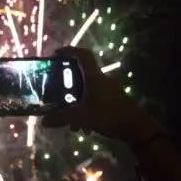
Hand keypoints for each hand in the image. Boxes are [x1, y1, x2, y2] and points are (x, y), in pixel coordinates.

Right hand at [42, 47, 162, 144]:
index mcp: (95, 77)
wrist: (137, 128)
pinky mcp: (110, 102)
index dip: (69, 51)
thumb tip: (43, 121)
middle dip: (66, 81)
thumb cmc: (110, 115)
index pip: (83, 56)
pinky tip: (80, 126)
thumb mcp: (83, 117)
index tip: (56, 54)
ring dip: (74, 100)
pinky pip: (92, 100)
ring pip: (85, 90)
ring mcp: (107, 91)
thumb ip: (62, 118)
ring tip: (66, 116)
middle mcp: (101, 81)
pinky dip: (83, 109)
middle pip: (81, 73)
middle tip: (54, 88)